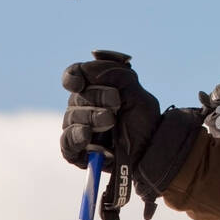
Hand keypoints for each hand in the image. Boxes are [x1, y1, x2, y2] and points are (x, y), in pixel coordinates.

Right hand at [60, 58, 161, 173]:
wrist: (152, 148)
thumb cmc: (143, 120)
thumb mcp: (136, 93)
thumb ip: (117, 76)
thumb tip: (89, 67)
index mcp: (94, 89)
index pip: (74, 75)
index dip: (74, 76)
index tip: (81, 82)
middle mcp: (82, 107)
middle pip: (77, 96)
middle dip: (98, 97)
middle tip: (117, 103)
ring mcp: (77, 129)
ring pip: (72, 117)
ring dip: (92, 116)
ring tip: (111, 122)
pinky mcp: (76, 151)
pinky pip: (67, 142)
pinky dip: (76, 136)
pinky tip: (87, 135)